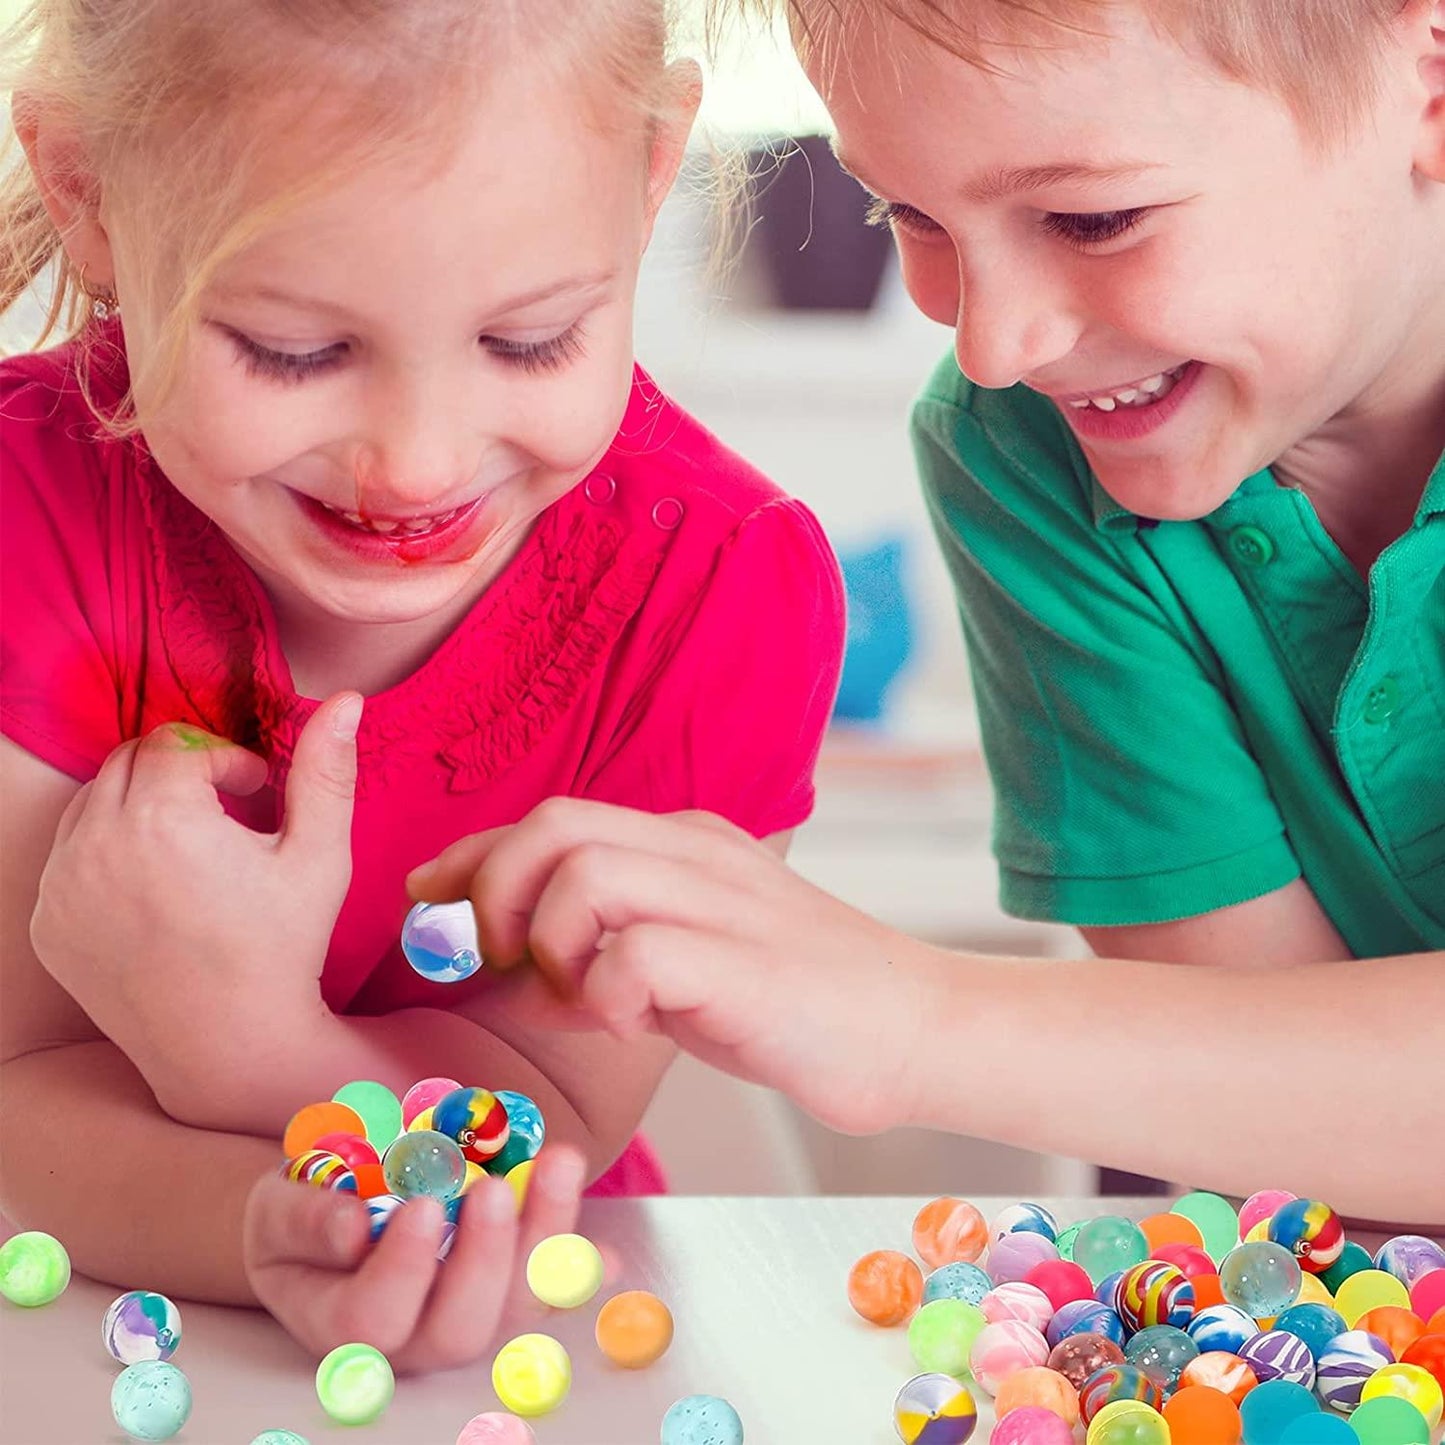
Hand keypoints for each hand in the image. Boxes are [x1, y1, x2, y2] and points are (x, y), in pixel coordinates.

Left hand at [29, 695, 362, 1107]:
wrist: (229, 1045)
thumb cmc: (284, 947)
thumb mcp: (319, 855)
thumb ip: (325, 771)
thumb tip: (346, 699)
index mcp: (162, 818)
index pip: (179, 740)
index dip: (225, 758)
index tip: (257, 792)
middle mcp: (96, 844)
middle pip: (128, 760)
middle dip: (178, 771)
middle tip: (224, 814)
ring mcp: (62, 886)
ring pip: (92, 802)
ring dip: (139, 807)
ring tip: (192, 851)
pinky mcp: (48, 922)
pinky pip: (70, 857)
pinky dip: (109, 855)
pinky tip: (159, 893)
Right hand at [243, 1144, 586, 1372]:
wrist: (334, 1212)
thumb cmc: (300, 1210)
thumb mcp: (279, 1205)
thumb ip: (306, 1218)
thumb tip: (352, 1228)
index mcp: (339, 1321)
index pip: (372, 1317)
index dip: (404, 1269)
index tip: (424, 1205)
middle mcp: (409, 1340)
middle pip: (458, 1328)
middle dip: (485, 1256)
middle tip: (497, 1187)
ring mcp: (465, 1323)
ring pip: (514, 1312)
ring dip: (546, 1242)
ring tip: (558, 1163)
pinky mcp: (507, 1301)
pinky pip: (550, 1295)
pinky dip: (579, 1273)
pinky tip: (609, 1256)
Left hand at [406, 799, 928, 1134]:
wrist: (917, 1030)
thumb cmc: (797, 1006)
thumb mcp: (688, 967)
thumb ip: (610, 954)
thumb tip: (519, 972)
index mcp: (685, 844)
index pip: (553, 819)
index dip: (475, 854)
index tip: (429, 894)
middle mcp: (698, 853)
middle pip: (556, 823)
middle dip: (496, 888)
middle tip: (502, 960)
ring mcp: (722, 899)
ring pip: (583, 870)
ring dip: (553, 942)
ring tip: (581, 996)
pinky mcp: (740, 961)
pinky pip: (630, 954)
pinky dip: (605, 995)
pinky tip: (635, 1024)